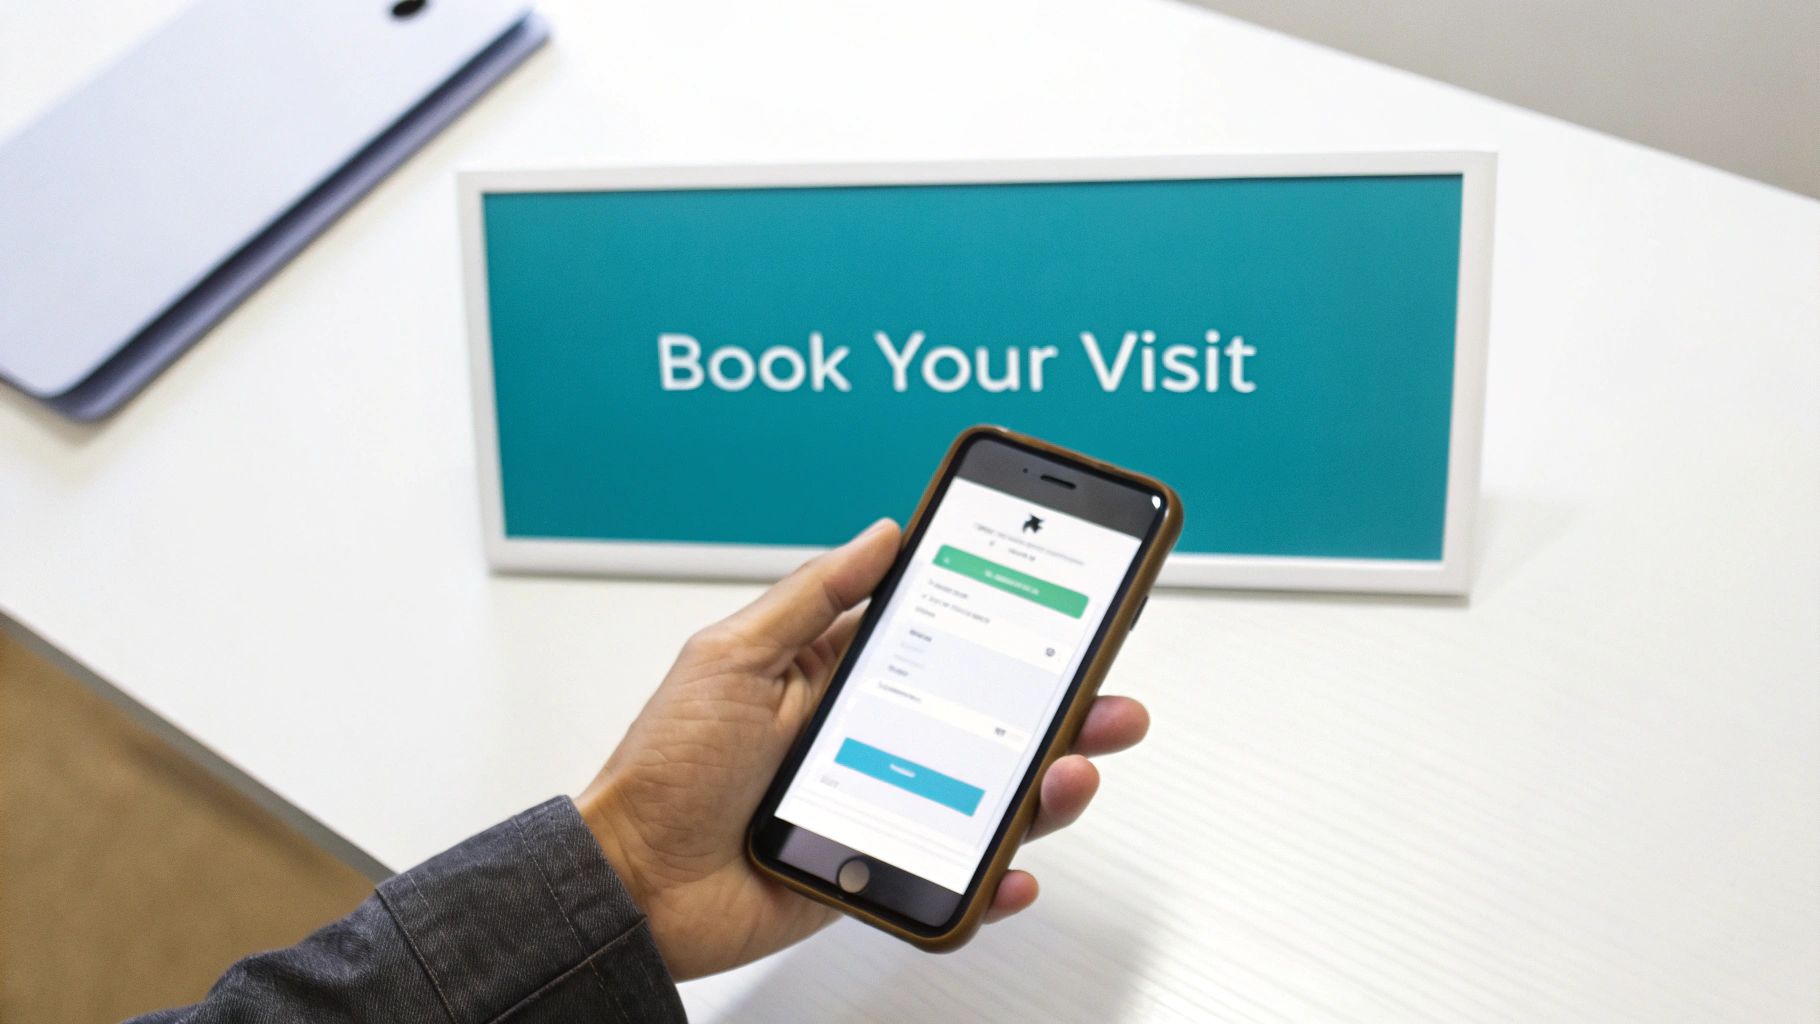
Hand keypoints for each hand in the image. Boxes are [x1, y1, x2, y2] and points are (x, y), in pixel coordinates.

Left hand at [575, 519, 1149, 979]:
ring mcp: (886, 802)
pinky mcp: (882, 866)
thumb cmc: (665, 770)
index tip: (1066, 602)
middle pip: (989, 717)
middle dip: (1061, 706)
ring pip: (990, 793)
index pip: (946, 639)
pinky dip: (996, 875)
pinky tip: (1013, 867)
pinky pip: (957, 872)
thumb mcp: (730, 656)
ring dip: (1046, 786)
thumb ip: (811, 596)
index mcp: (840, 675)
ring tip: (1069, 773)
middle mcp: (874, 735)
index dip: (1008, 624)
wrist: (633, 884)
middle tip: (1107, 696)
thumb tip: (880, 534)